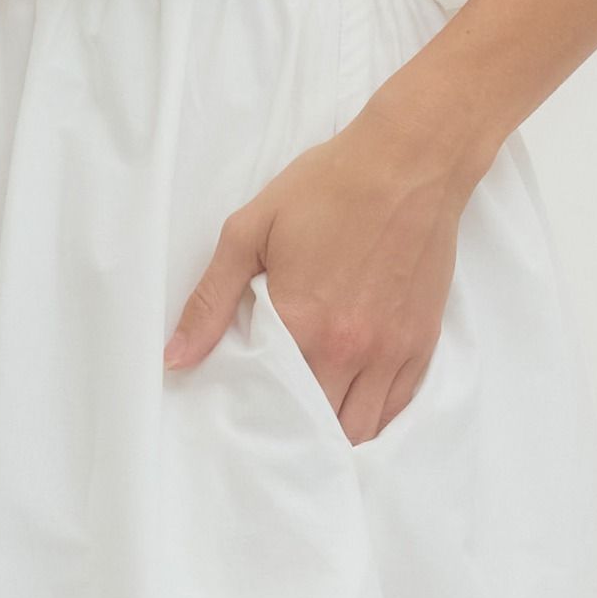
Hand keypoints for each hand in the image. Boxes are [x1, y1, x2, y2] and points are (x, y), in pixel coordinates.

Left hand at [162, 92, 479, 445]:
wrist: (410, 162)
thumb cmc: (328, 188)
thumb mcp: (250, 231)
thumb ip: (210, 300)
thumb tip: (175, 359)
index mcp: (302, 323)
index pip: (273, 403)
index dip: (257, 420)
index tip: (243, 422)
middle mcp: (349, 348)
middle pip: (319, 427)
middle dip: (296, 435)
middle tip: (276, 429)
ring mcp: (391, 350)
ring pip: (361, 429)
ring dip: (335, 435)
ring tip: (314, 426)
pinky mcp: (421, 342)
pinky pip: (397, 406)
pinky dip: (374, 419)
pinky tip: (353, 410)